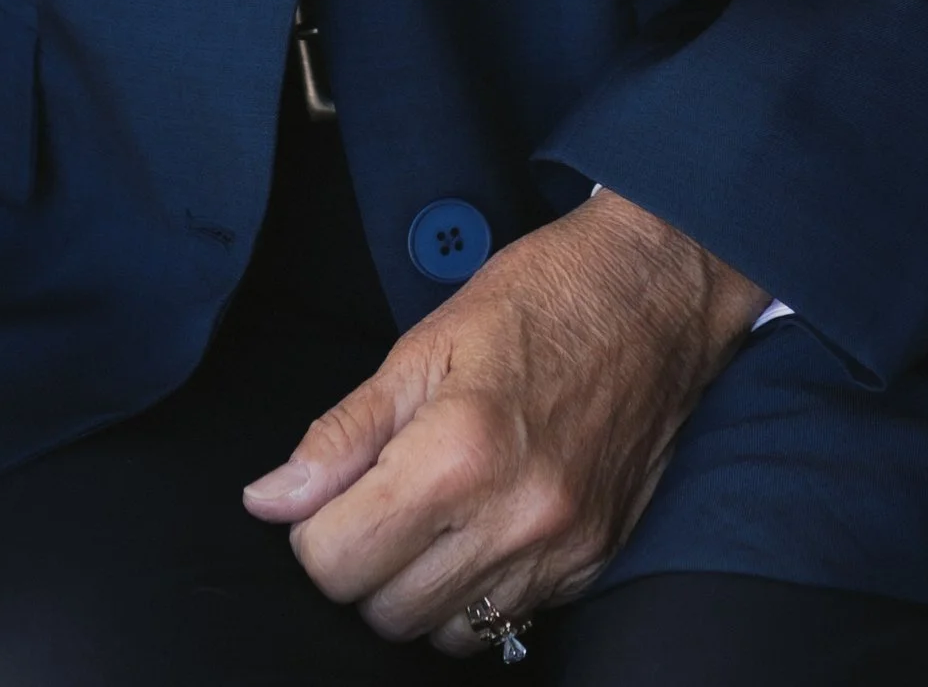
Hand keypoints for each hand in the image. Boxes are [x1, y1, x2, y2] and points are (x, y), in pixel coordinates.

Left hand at [242, 187, 767, 652]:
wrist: (656, 293)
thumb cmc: (540, 298)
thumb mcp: (423, 343)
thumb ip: (342, 433)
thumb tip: (271, 499)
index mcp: (457, 452)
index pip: (335, 560)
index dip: (312, 529)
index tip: (328, 494)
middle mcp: (512, 518)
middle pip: (382, 612)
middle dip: (361, 563)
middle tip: (377, 499)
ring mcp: (558, 551)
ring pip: (443, 634)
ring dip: (417, 589)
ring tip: (430, 517)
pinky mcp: (590, 566)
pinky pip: (508, 625)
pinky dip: (476, 594)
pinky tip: (479, 531)